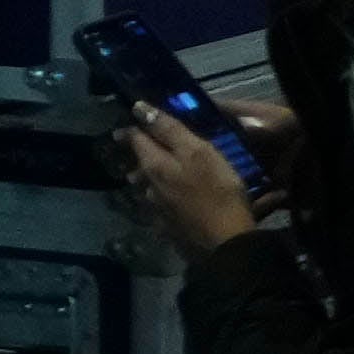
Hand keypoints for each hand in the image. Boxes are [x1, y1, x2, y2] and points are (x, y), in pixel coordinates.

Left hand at [106, 93, 268, 251]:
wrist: (225, 245)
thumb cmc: (216, 191)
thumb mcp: (198, 151)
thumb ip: (168, 129)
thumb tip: (138, 108)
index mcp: (154, 165)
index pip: (135, 139)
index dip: (133, 127)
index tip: (128, 122)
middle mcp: (149, 189)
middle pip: (139, 166)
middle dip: (138, 155)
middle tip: (140, 147)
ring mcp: (157, 212)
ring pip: (147, 189)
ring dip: (147, 180)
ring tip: (152, 174)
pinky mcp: (169, 231)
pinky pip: (159, 210)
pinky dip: (160, 201)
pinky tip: (168, 203)